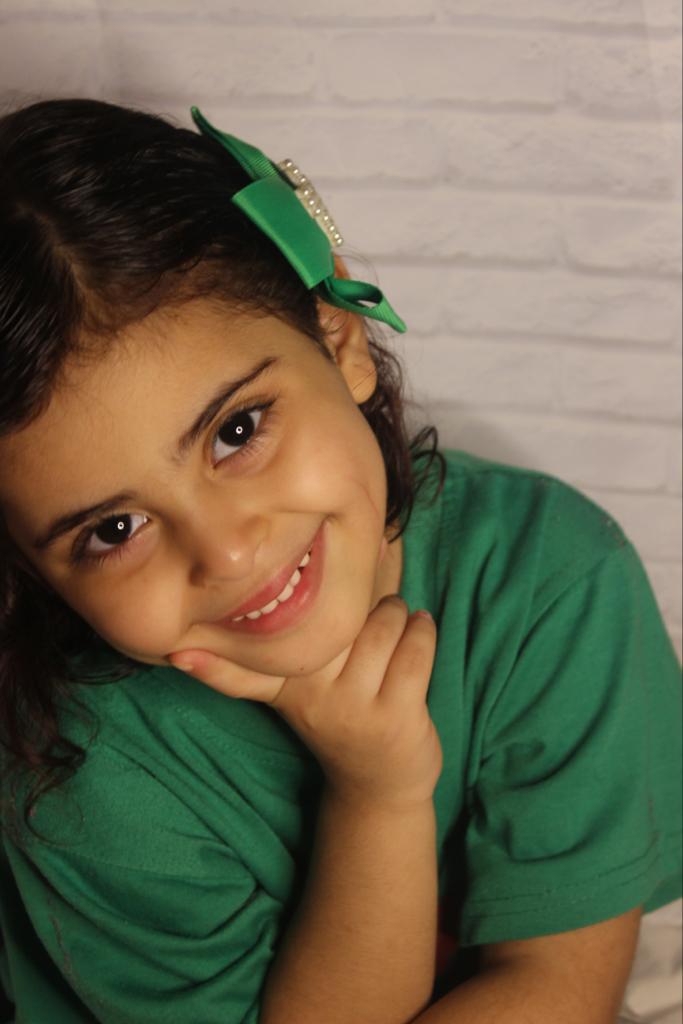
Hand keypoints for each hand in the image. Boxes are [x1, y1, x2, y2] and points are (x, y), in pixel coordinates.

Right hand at [168, 595, 441, 808]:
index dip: (208, 666)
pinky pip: (414, 648)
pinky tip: (418, 633)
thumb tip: (361, 538)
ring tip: (396, 623)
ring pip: (381, 624)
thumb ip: (324, 611)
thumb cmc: (349, 706)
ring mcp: (349, 709)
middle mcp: (309, 697)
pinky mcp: (393, 718)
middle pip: (337, 614)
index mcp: (283, 684)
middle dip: (365, 597)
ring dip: (400, 614)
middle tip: (374, 607)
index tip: (176, 653)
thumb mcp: (316, 675)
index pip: (242, 670)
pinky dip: (423, 631)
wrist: (378, 782)